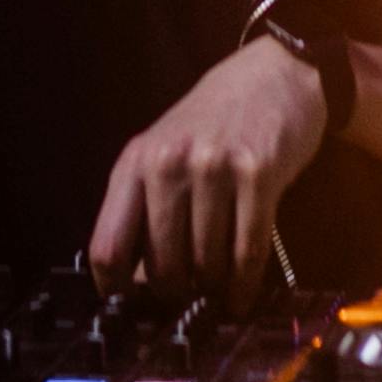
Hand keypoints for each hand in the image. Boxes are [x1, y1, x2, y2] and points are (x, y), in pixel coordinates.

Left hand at [90, 36, 331, 302]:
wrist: (274, 74)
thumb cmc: (214, 121)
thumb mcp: (165, 152)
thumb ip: (146, 207)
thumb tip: (136, 283)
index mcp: (135, 162)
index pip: (107, 247)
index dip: (118, 291)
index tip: (134, 307)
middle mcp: (169, 163)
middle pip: (161, 266)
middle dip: (177, 294)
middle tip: (190, 298)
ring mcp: (213, 168)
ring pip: (206, 265)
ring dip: (214, 289)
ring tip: (219, 290)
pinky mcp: (258, 174)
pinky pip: (247, 252)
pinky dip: (245, 285)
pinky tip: (242, 294)